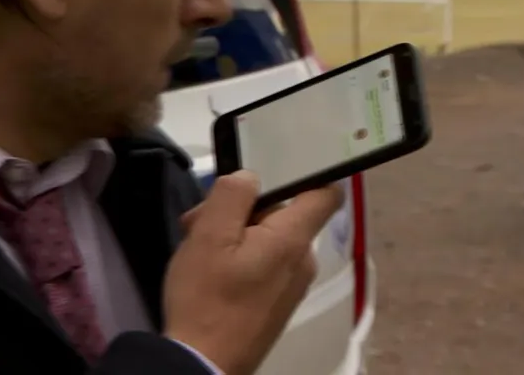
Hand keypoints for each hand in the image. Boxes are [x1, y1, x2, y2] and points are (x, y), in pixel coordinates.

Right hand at [163, 172, 344, 374]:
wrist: (203, 364)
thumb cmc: (206, 297)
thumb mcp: (209, 235)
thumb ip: (233, 195)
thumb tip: (251, 177)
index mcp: (292, 239)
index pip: (326, 193)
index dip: (306, 173)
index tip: (273, 168)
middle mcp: (302, 261)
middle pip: (283, 214)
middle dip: (242, 209)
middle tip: (200, 220)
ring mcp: (292, 286)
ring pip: (269, 238)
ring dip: (234, 233)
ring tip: (197, 248)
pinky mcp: (277, 304)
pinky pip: (265, 264)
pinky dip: (239, 258)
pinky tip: (209, 270)